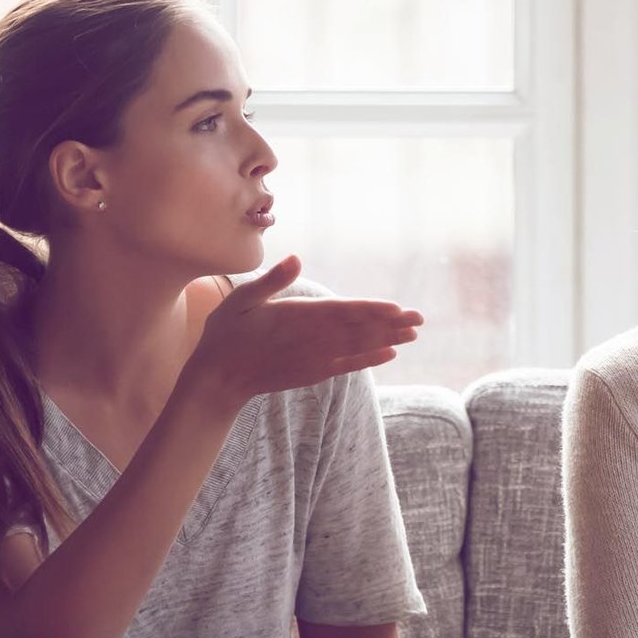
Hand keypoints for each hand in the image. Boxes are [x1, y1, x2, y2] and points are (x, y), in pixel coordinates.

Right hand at [185, 256, 423, 407]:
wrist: (218, 380)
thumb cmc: (226, 333)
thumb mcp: (242, 299)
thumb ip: (272, 281)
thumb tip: (296, 258)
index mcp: (295, 317)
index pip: (341, 312)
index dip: (370, 311)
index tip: (396, 308)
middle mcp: (310, 340)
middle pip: (357, 330)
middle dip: (390, 324)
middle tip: (419, 320)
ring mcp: (313, 359)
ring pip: (357, 347)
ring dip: (386, 340)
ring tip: (412, 334)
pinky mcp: (311, 373)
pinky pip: (347, 366)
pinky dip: (369, 360)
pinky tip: (389, 354)